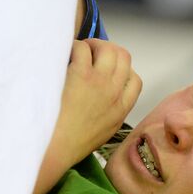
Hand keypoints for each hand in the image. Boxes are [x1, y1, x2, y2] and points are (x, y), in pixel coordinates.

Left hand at [54, 38, 141, 166]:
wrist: (56, 148)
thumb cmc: (73, 144)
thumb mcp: (104, 133)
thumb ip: (111, 113)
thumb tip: (106, 99)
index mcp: (121, 109)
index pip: (136, 80)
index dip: (124, 71)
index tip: (109, 72)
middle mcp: (114, 92)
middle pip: (124, 57)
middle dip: (109, 51)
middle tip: (92, 55)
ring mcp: (99, 82)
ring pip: (108, 48)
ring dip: (93, 45)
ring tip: (79, 52)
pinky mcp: (80, 74)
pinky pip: (82, 48)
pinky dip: (74, 47)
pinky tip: (64, 57)